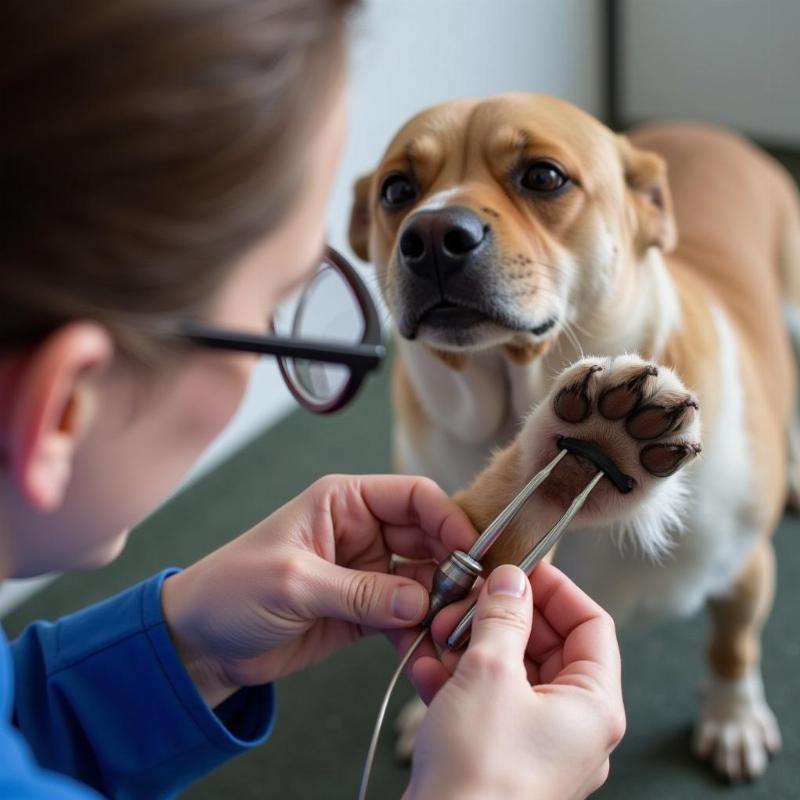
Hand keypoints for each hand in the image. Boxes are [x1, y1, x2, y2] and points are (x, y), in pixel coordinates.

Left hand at [160, 474, 476, 707]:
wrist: (201, 643)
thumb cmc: (232, 589)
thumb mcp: (293, 581)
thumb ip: (358, 591)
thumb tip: (419, 602)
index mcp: (345, 502)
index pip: (413, 496)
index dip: (447, 518)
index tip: (470, 551)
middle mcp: (363, 531)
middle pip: (428, 538)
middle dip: (451, 565)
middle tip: (468, 598)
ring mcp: (368, 572)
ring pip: (424, 579)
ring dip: (439, 603)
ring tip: (450, 629)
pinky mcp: (365, 611)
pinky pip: (406, 616)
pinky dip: (419, 632)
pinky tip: (426, 649)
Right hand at [404, 563, 625, 799]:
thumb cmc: (481, 775)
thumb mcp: (491, 675)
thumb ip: (503, 617)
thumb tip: (512, 579)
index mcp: (593, 705)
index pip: (591, 624)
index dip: (556, 589)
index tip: (520, 568)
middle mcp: (574, 725)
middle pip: (547, 645)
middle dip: (502, 618)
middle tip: (468, 599)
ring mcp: (538, 742)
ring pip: (512, 671)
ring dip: (474, 645)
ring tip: (440, 633)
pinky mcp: (502, 755)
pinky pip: (489, 701)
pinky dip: (461, 680)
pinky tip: (429, 669)